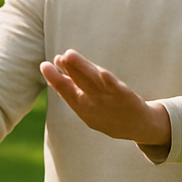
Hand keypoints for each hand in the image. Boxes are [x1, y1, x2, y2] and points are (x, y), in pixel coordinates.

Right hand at [40, 50, 169, 151]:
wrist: (137, 127)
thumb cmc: (107, 113)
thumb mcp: (85, 106)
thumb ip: (71, 90)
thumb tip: (54, 76)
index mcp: (81, 105)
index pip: (65, 89)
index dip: (54, 78)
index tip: (44, 65)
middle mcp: (92, 101)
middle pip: (78, 82)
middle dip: (68, 69)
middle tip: (58, 57)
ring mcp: (108, 99)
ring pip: (93, 80)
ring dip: (81, 67)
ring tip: (69, 55)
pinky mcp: (125, 96)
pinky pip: (115, 87)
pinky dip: (109, 81)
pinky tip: (102, 73)